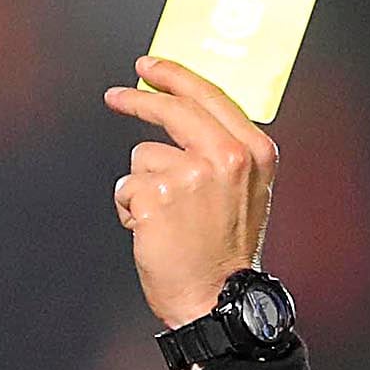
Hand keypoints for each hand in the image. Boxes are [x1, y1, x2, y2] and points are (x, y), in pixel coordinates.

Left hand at [108, 53, 276, 331]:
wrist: (218, 302)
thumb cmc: (226, 254)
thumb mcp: (245, 192)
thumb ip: (224, 150)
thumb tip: (183, 111)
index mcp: (254, 151)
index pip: (209, 95)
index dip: (174, 76)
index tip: (149, 67)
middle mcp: (227, 156)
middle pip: (172, 108)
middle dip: (138, 99)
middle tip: (115, 96)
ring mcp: (190, 175)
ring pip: (143, 157)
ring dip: (143, 185)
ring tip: (167, 221)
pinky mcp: (156, 196)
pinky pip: (127, 187)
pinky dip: (131, 210)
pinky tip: (154, 234)